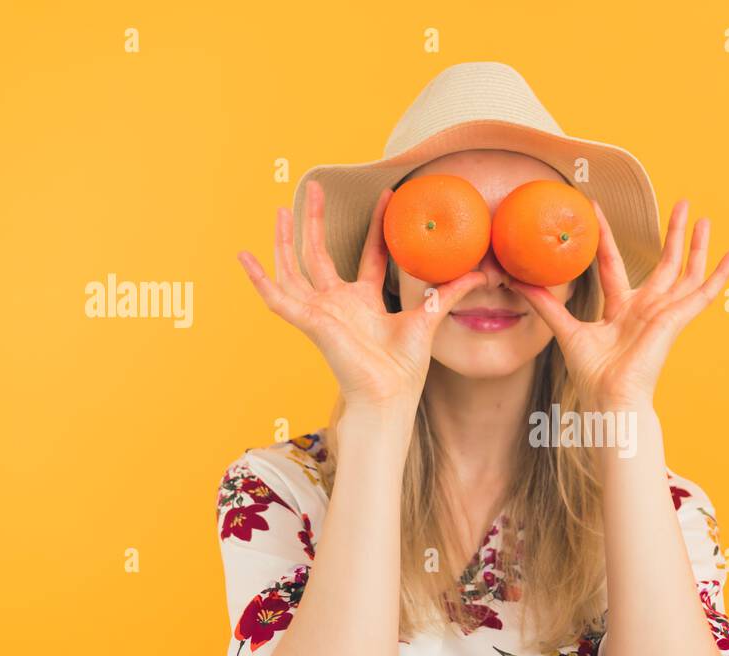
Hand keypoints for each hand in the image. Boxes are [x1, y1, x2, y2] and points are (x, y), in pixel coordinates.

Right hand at [237, 180, 487, 416]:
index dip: (376, 227)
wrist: (388, 395)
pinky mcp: (308, 321)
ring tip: (281, 209)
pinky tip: (245, 256)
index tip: (386, 196)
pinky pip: (276, 298)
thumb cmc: (404, 368)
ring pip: (294, 269)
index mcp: (365, 302)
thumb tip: (483, 273)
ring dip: (284, 240)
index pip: (369, 255)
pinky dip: (259, 279)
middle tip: (313, 187)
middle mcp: (339, 304)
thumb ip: (450, 294)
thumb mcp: (429, 319)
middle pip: (320, 254)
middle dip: (315, 221)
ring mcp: (320, 312)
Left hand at [507, 197, 728, 409]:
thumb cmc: (593, 375)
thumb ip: (547, 305)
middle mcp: (647, 308)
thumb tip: (519, 280)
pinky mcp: (677, 318)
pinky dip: (722, 273)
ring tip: (703, 218)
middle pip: (663, 262)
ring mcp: (665, 312)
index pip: (614, 263)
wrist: (612, 398)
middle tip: (680, 203)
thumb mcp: (566, 330)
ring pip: (686, 271)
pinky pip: (704, 293)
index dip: (606, 236)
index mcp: (622, 309)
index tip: (596, 209)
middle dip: (671, 234)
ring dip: (695, 245)